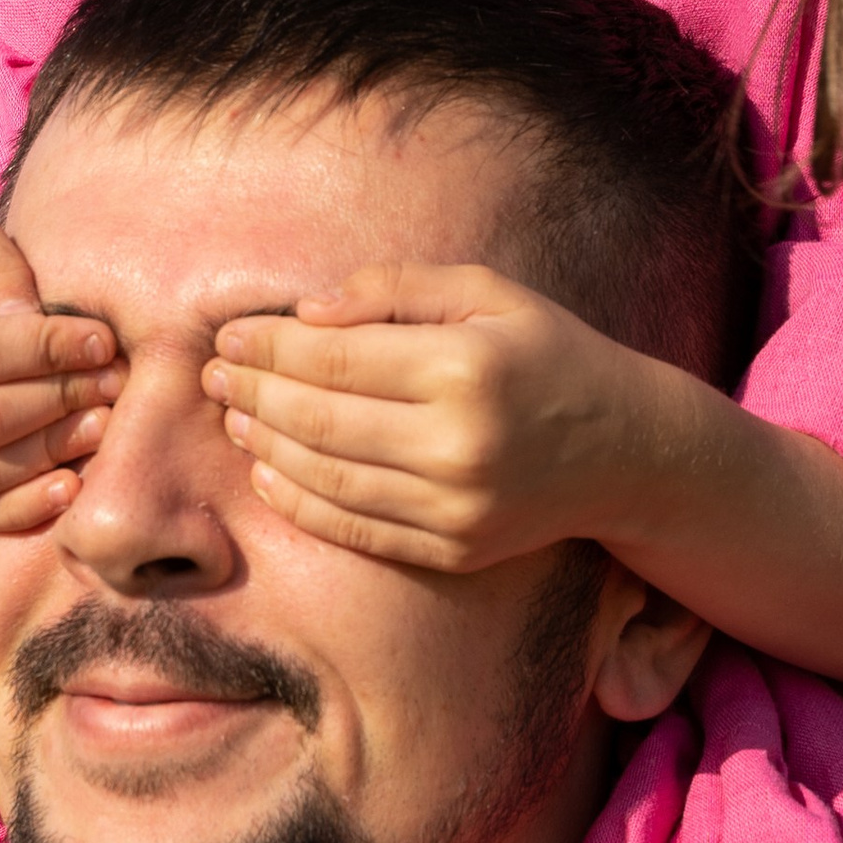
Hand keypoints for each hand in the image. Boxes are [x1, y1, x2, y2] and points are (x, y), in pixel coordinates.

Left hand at [204, 262, 677, 571]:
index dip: (267, 348)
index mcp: (465, 368)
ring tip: (234, 417)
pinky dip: (299, 501)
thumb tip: (305, 315)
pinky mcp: (453, 550)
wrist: (629, 451)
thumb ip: (393, 292)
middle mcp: (458, 445)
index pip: (333, 360)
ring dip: (265, 446)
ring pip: (325, 479)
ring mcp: (455, 508)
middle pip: (318, 421)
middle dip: (253, 394)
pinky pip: (353, 528)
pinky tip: (269, 471)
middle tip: (214, 376)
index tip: (228, 336)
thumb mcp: (488, 293)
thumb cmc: (549, 354)